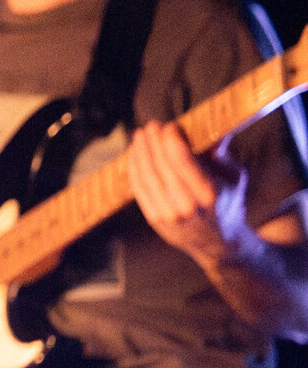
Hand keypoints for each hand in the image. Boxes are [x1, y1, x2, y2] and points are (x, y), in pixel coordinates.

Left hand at [129, 120, 253, 272]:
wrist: (218, 243)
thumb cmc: (227, 203)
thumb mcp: (233, 178)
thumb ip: (220, 153)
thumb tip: (212, 125)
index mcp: (209, 195)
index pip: (181, 160)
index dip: (171, 140)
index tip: (169, 125)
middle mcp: (187, 206)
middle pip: (161, 166)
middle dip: (154, 141)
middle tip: (152, 125)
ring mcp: (167, 214)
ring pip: (146, 175)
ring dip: (140, 151)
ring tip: (141, 134)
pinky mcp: (153, 218)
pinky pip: (138, 187)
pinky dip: (134, 167)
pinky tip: (135, 152)